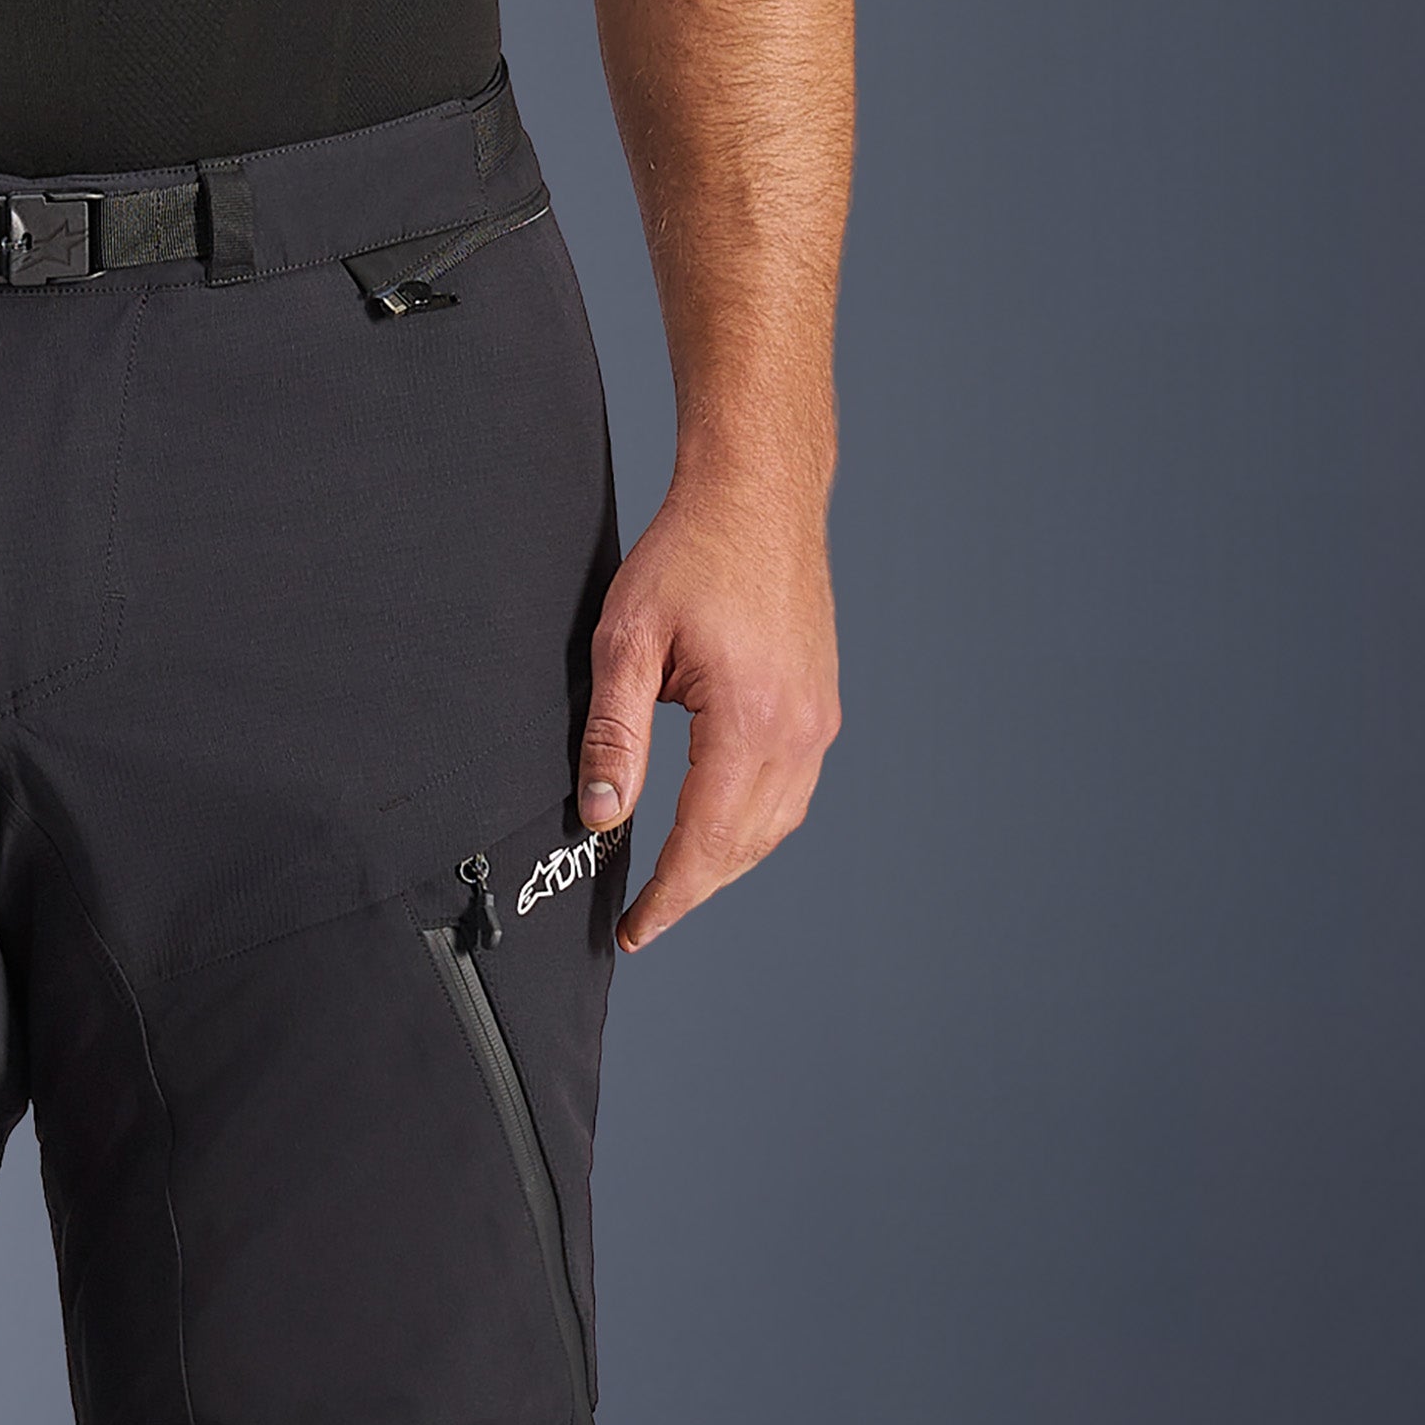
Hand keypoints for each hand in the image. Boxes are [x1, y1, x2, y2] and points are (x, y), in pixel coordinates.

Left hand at [577, 466, 838, 954]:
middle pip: (745, 846)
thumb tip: (603, 813)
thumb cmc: (692, 551)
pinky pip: (790, 792)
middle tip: (645, 915)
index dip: (668, 895)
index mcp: (751, 721)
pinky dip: (752, 823)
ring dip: (725, 860)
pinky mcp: (821, 706)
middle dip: (694, 889)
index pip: (706, 841)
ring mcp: (819, 721)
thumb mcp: (628, 638)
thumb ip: (615, 734)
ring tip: (675, 879)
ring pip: (775, 825)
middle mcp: (799, 732)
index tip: (634, 929)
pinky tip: (717, 822)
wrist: (758, 495)